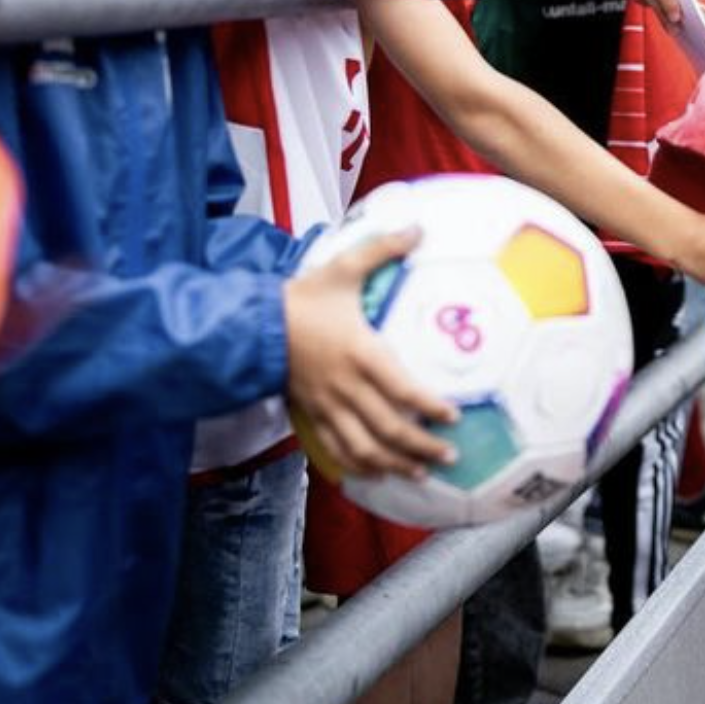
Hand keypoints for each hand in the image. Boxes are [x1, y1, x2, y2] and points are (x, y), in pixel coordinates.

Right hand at [284, 229, 455, 479]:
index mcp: (359, 353)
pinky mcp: (312, 414)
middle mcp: (346, 386)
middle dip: (421, 447)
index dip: (429, 408)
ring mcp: (327, 405)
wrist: (251, 325)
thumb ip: (383, 249)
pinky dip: (358, 467)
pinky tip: (376, 475)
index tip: (453, 417)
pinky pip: (336, 449)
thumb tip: (419, 228)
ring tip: (420, 473)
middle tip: (449, 457)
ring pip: (364, 448)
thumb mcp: (343, 268)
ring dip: (394, 465)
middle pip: (388, 428)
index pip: (401, 390)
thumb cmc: (302, 297)